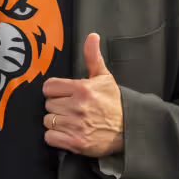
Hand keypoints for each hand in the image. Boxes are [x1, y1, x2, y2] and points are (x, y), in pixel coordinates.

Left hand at [43, 33, 123, 156]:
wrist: (130, 129)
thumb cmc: (114, 103)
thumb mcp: (104, 77)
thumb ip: (93, 56)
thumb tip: (91, 36)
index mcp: (82, 88)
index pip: (49, 87)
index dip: (54, 91)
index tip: (63, 95)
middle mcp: (77, 106)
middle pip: (48, 104)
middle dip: (57, 106)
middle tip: (70, 109)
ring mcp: (76, 126)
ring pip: (48, 121)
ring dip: (56, 122)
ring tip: (70, 121)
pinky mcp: (76, 143)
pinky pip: (50, 138)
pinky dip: (55, 137)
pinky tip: (67, 133)